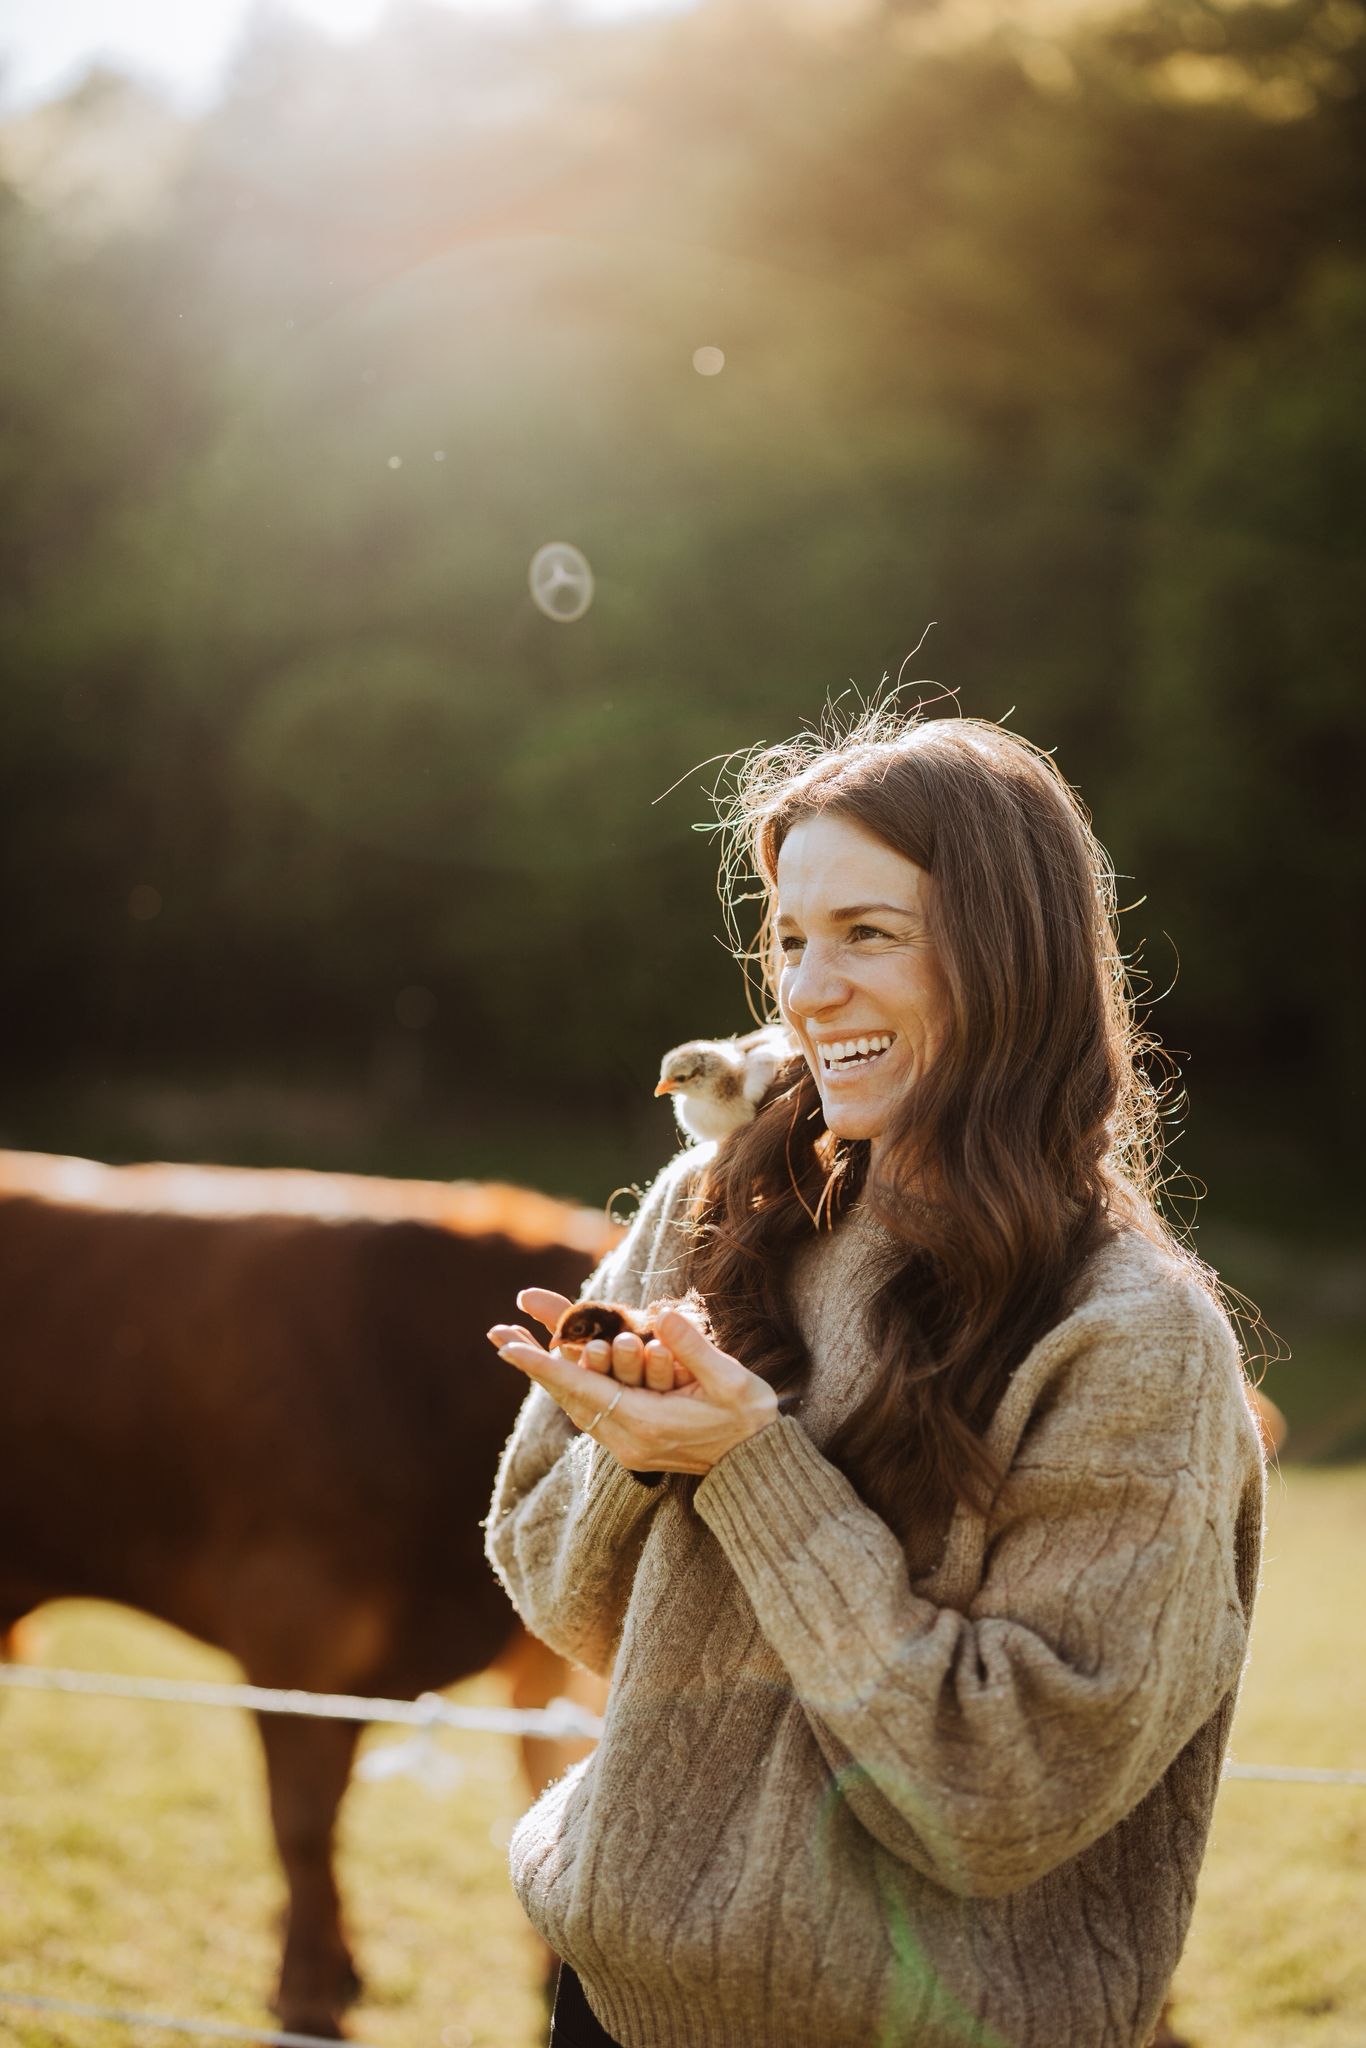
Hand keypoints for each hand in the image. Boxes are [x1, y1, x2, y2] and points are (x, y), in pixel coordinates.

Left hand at [485, 1296, 779, 1476]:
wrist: (757, 1465)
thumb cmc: (748, 1418)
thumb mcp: (731, 1380)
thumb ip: (693, 1348)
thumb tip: (660, 1316)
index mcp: (648, 1423)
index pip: (583, 1389)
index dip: (544, 1366)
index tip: (508, 1348)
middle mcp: (629, 1438)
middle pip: (568, 1396)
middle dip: (533, 1362)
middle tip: (498, 1332)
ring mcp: (627, 1445)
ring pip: (575, 1404)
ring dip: (546, 1372)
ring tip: (513, 1341)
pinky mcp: (632, 1443)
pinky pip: (590, 1409)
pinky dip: (569, 1384)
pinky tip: (555, 1364)